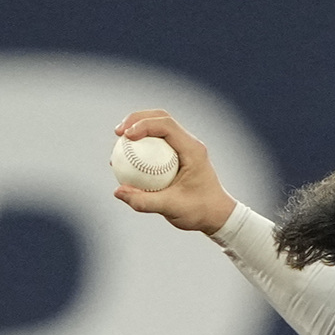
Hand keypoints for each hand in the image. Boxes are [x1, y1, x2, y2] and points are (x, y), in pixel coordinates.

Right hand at [111, 109, 237, 235]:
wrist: (217, 217)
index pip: (166, 125)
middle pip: (161, 118)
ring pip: (159, 127)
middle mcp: (190, 144)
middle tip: (118, 133)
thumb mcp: (171, 209)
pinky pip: (158, 143)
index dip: (143, 125)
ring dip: (138, 128)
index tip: (125, 136)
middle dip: (136, 119)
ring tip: (119, 142)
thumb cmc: (199, 212)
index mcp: (193, 150)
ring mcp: (185, 148)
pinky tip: (127, 158)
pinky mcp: (179, 155)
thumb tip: (118, 191)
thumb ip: (144, 201)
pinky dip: (143, 145)